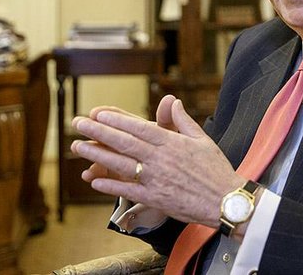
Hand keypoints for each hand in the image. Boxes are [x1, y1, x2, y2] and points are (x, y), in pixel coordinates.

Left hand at [71, 94, 244, 227]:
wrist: (224, 200)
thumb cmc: (216, 169)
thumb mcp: (202, 139)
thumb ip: (183, 121)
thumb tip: (173, 102)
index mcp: (172, 142)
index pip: (138, 128)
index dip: (116, 119)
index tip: (98, 113)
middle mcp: (161, 159)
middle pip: (124, 143)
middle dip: (98, 131)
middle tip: (78, 123)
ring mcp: (156, 179)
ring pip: (120, 164)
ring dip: (96, 155)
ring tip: (78, 146)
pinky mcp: (155, 198)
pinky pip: (128, 190)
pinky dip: (110, 185)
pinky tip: (93, 179)